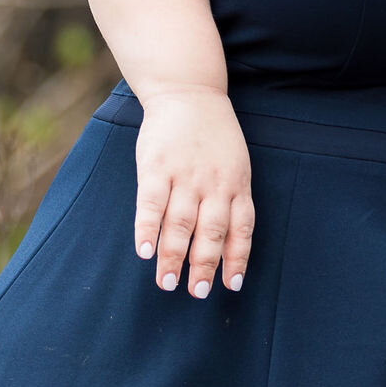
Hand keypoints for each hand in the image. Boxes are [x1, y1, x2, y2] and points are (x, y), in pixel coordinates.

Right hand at [131, 85, 253, 297]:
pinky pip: (151, 203)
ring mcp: (185, 175)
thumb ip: (230, 200)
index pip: (241, 228)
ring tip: (167, 283)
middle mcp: (214, 183)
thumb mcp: (234, 165)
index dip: (237, 258)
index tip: (231, 286)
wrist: (189, 93)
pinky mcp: (157, 166)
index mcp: (237, 184)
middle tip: (196, 293)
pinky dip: (147, 229)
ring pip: (181, 223)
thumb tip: (224, 246)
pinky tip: (144, 251)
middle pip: (212, 231)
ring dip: (173, 256)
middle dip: (204, 265)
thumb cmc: (213, 138)